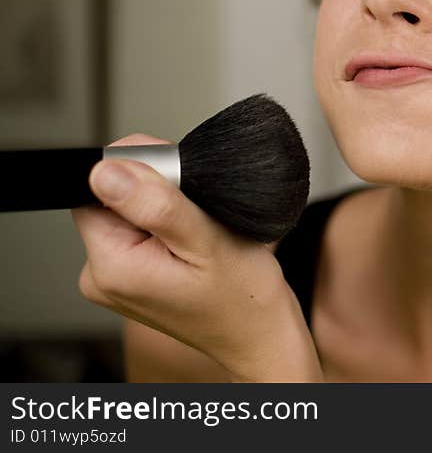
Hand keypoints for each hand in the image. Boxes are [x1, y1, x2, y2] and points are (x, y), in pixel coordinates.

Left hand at [72, 134, 322, 381]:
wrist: (259, 334)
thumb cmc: (243, 297)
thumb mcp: (208, 241)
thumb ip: (156, 205)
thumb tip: (106, 172)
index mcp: (112, 267)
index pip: (97, 190)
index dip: (138, 173)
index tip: (180, 188)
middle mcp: (102, 277)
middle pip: (110, 202)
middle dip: (153, 194)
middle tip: (197, 214)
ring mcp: (114, 282)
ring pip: (126, 216)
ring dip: (162, 211)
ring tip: (198, 232)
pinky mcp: (129, 280)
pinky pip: (136, 235)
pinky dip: (165, 230)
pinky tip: (192, 243)